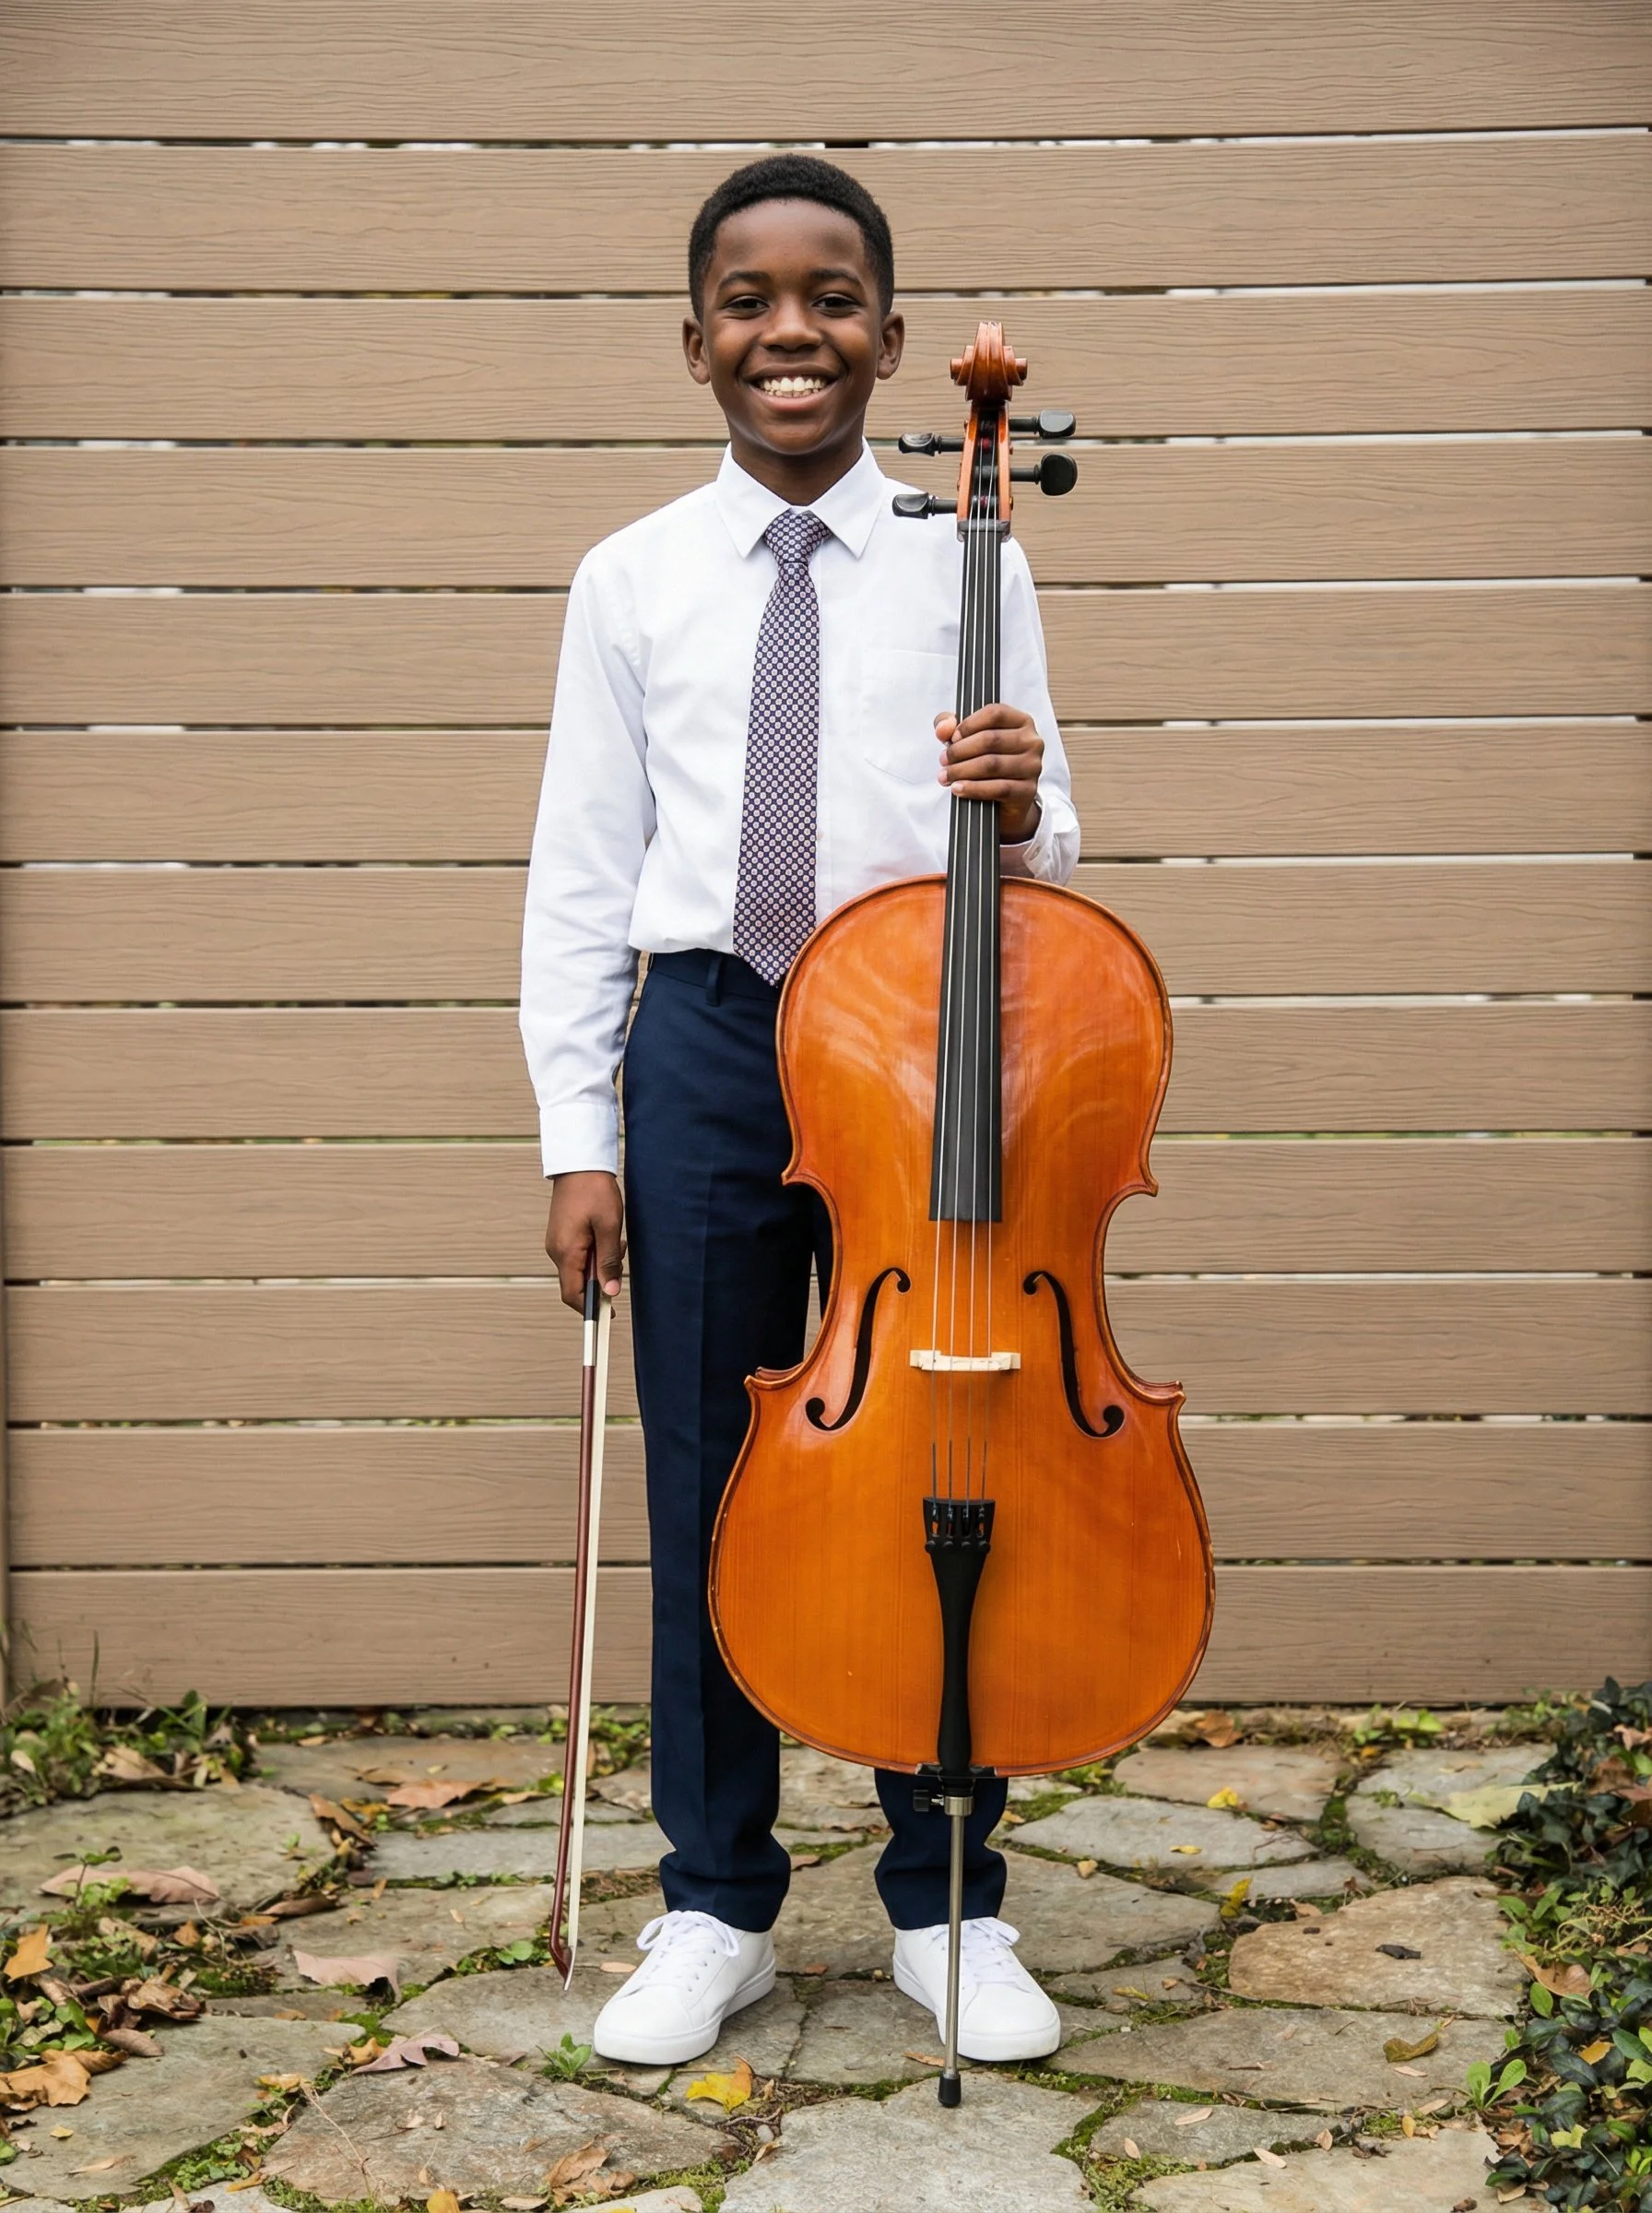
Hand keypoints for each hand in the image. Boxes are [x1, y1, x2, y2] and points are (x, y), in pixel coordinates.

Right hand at [545, 1170, 624, 1311]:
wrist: (579, 1164)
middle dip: (601, 1279)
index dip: (589, 1309)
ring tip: (614, 1239)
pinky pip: (578, 1255)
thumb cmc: (594, 1191)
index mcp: (565, 1252)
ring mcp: (557, 1243)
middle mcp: (556, 1251)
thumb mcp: (609, 1226)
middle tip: (618, 1255)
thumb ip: (609, 1261)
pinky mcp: (562, 1236)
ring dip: (600, 1263)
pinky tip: (606, 1235)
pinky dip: (595, 1252)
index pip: (572, 1295)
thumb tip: (610, 1291)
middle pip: (577, 1283)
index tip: (608, 1315)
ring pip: (580, 1268)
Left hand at [935, 704, 1042, 842]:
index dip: (968, 724)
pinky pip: (998, 788)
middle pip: (991, 739)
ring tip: (945, 776)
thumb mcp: (969, 739)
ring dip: (962, 770)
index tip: (951, 737)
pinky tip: (957, 788)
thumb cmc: (988, 762)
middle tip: (943, 760)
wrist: (1006, 801)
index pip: (994, 713)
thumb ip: (950, 726)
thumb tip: (943, 728)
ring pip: (992, 764)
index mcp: (1021, 721)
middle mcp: (1032, 741)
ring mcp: (1033, 766)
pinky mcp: (1028, 790)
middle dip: (960, 750)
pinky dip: (973, 788)